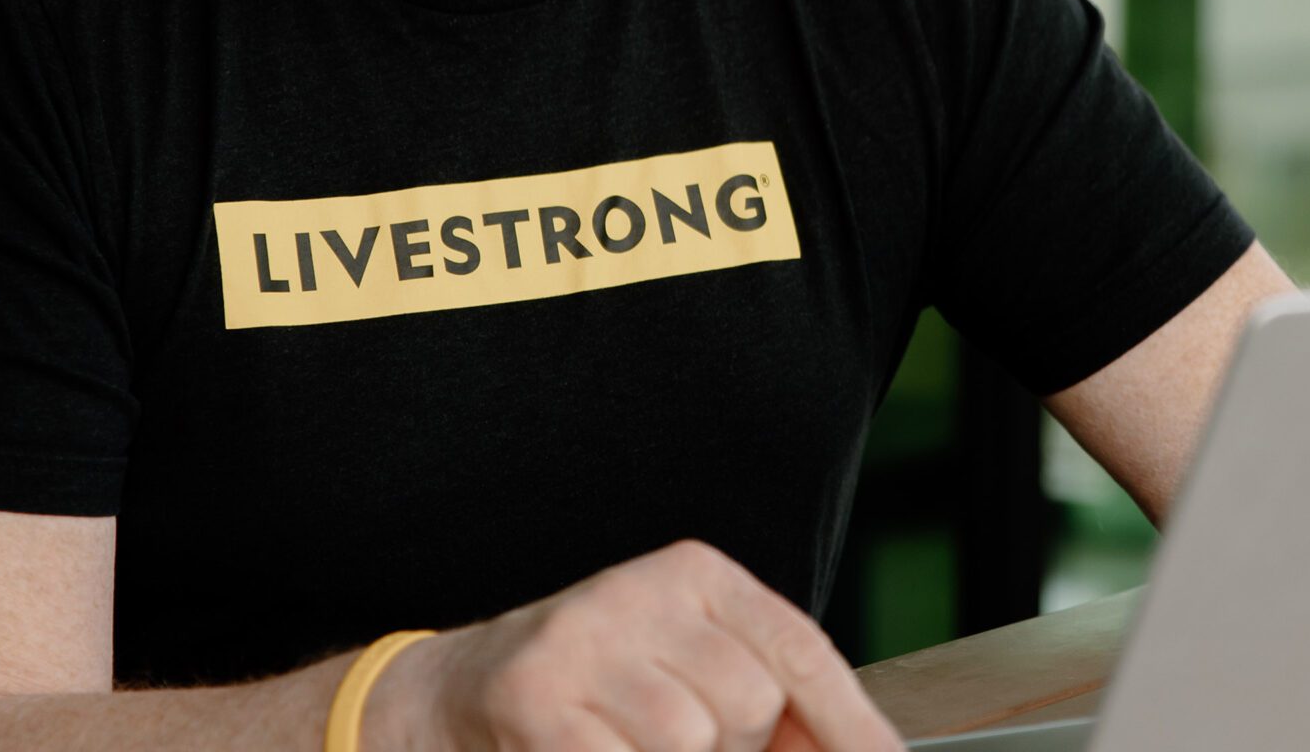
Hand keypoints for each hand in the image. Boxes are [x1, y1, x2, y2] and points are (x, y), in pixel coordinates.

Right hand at [369, 539, 906, 751]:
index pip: (800, 650)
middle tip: (669, 739)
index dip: (853, 725)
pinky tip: (589, 747)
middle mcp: (639, 592)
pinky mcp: (537, 697)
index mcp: (694, 574)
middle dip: (731, 750)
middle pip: (750, 704)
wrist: (457, 696)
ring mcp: (584, 641)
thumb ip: (773, 705)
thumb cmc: (597, 692)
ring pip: (691, 741)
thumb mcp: (688, 671)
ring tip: (624, 741)